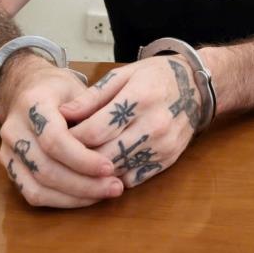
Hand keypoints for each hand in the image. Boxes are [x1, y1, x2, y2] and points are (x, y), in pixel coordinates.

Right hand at [0, 57, 124, 207]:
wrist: (27, 89)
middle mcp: (13, 129)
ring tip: (104, 193)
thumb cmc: (60, 90)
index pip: (54, 139)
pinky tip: (85, 197)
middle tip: (115, 187)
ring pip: (37, 188)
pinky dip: (60, 201)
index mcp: (32, 103)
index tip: (109, 167)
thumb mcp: (79, 88)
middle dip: (83, 184)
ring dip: (74, 197)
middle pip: (45, 168)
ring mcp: (7, 151)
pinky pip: (32, 194)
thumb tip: (111, 142)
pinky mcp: (9, 168)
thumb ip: (92, 111)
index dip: (82, 158)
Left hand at [59, 56, 202, 187]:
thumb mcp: (124, 75)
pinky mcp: (168, 159)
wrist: (196, 88)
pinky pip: (133, 177)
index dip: (71, 138)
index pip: (95, 130)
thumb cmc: (156, 76)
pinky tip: (104, 167)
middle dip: (78, 159)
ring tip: (78, 162)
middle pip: (104, 155)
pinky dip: (115, 176)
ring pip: (117, 170)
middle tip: (61, 155)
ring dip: (95, 171)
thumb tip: (63, 114)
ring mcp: (163, 145)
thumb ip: (92, 96)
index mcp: (140, 97)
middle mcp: (154, 124)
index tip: (56, 138)